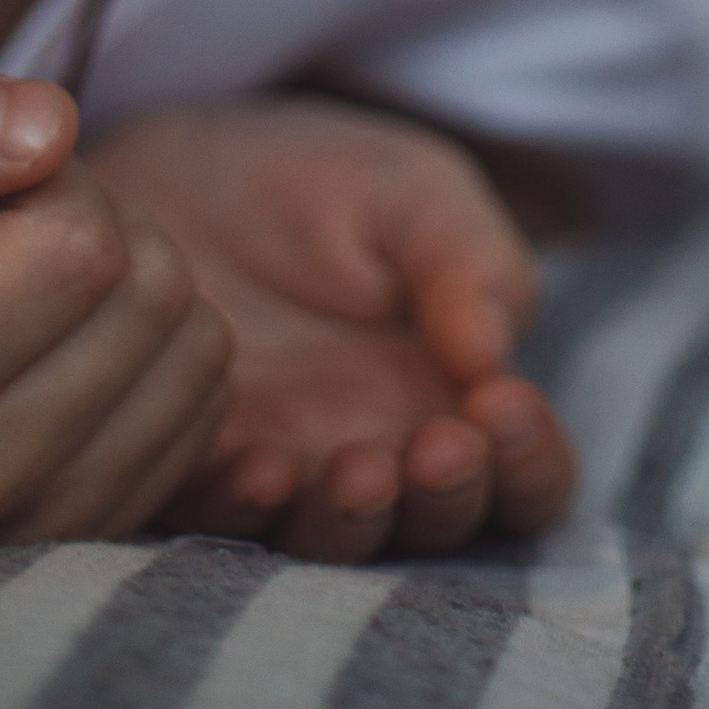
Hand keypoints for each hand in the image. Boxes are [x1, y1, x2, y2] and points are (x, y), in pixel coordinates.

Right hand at [0, 70, 230, 539]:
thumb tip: (52, 124)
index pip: (81, 244)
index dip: (42, 174)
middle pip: (150, 292)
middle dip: (93, 222)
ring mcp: (33, 529)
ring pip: (195, 347)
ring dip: (131, 284)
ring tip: (21, 288)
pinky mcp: (87, 536)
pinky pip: (204, 404)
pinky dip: (156, 347)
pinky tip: (60, 343)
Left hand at [89, 98, 577, 559]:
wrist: (178, 163)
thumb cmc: (317, 180)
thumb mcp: (411, 191)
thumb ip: (468, 260)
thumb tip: (494, 355)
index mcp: (455, 399)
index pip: (525, 476)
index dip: (529, 462)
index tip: (501, 402)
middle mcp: (384, 455)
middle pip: (443, 529)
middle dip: (449, 499)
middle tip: (438, 447)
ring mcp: (288, 475)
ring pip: (340, 545)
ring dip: (357, 523)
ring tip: (359, 467)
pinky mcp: (195, 470)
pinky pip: (222, 521)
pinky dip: (246, 510)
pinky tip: (259, 465)